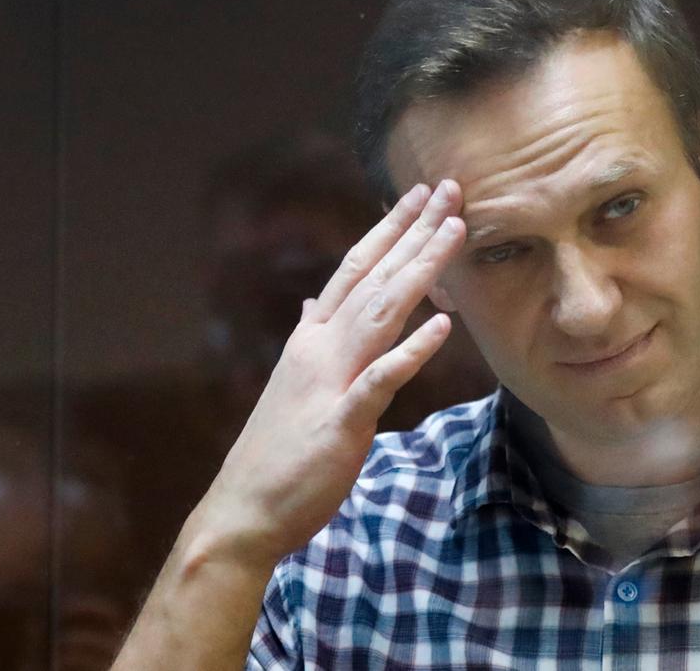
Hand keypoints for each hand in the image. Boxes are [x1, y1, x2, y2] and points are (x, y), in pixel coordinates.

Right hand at [193, 180, 464, 568]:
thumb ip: (308, 340)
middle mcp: (318, 349)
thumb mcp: (294, 385)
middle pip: (373, 277)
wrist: (244, 511)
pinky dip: (411, 350)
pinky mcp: (341, 422)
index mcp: (311, 340)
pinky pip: (381, 379)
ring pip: (380, 312)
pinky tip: (442, 324)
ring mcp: (329, 382)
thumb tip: (312, 304)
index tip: (420, 196)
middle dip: (412, 231)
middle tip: (449, 188)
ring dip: (420, 269)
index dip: (388, 230)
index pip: (354, 270)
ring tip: (455, 232)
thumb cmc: (277, 452)